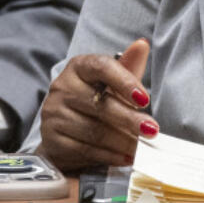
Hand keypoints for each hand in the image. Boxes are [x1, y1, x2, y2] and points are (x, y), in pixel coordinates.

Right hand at [38, 37, 152, 171]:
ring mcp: (53, 114)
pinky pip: (84, 149)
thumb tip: (142, 45)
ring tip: (141, 148)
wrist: (66, 130)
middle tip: (152, 130)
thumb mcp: (113, 82)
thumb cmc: (96, 100)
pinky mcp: (51, 139)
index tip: (145, 99)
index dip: (125, 82)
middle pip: (101, 104)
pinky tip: (125, 158)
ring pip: (94, 130)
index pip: (102, 68)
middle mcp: (62, 87)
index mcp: (79, 67)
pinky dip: (109, 156)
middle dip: (130, 120)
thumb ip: (128, 67)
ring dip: (122, 141)